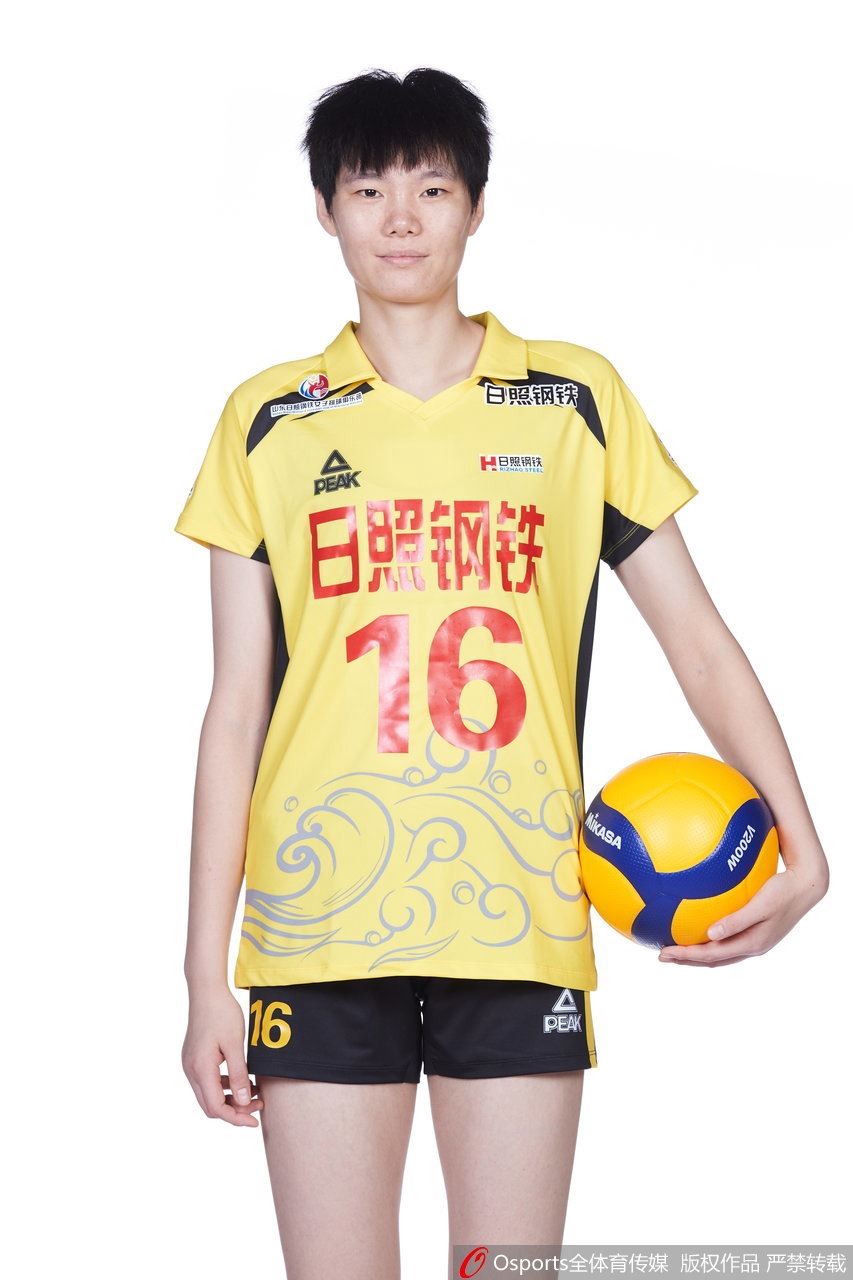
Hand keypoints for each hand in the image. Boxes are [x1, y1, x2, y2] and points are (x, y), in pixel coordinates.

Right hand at [182, 986, 263, 1126]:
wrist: (206, 992)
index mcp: (200, 1068)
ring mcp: (190, 1064)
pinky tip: (241, 1079)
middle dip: (235, 1111)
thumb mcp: (235, 1044)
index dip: (236, 1117)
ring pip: (208, 1094)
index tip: (254, 1120)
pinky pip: (207, 1081)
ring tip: (255, 1093)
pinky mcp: (194, 1058)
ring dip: (230, 1098)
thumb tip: (244, 1102)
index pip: (216, 1107)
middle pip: (210, 1105)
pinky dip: (224, 1086)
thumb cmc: (222, 1014)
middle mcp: (191, 1070)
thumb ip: (239, 1074)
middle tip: (258, 1107)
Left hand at [657, 862, 828, 966]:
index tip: (664, 952)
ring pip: (718, 952)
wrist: (806, 886)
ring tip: (674, 946)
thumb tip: (710, 934)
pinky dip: (708, 938)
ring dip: (695, 952)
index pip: (712, 955)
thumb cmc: (784, 891)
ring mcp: (753, 939)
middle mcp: (751, 946)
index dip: (687, 956)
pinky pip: (726, 938)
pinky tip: (697, 924)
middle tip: (661, 955)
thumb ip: (737, 920)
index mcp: (752, 943)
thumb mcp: (762, 905)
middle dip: (686, 959)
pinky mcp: (754, 930)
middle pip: (712, 959)